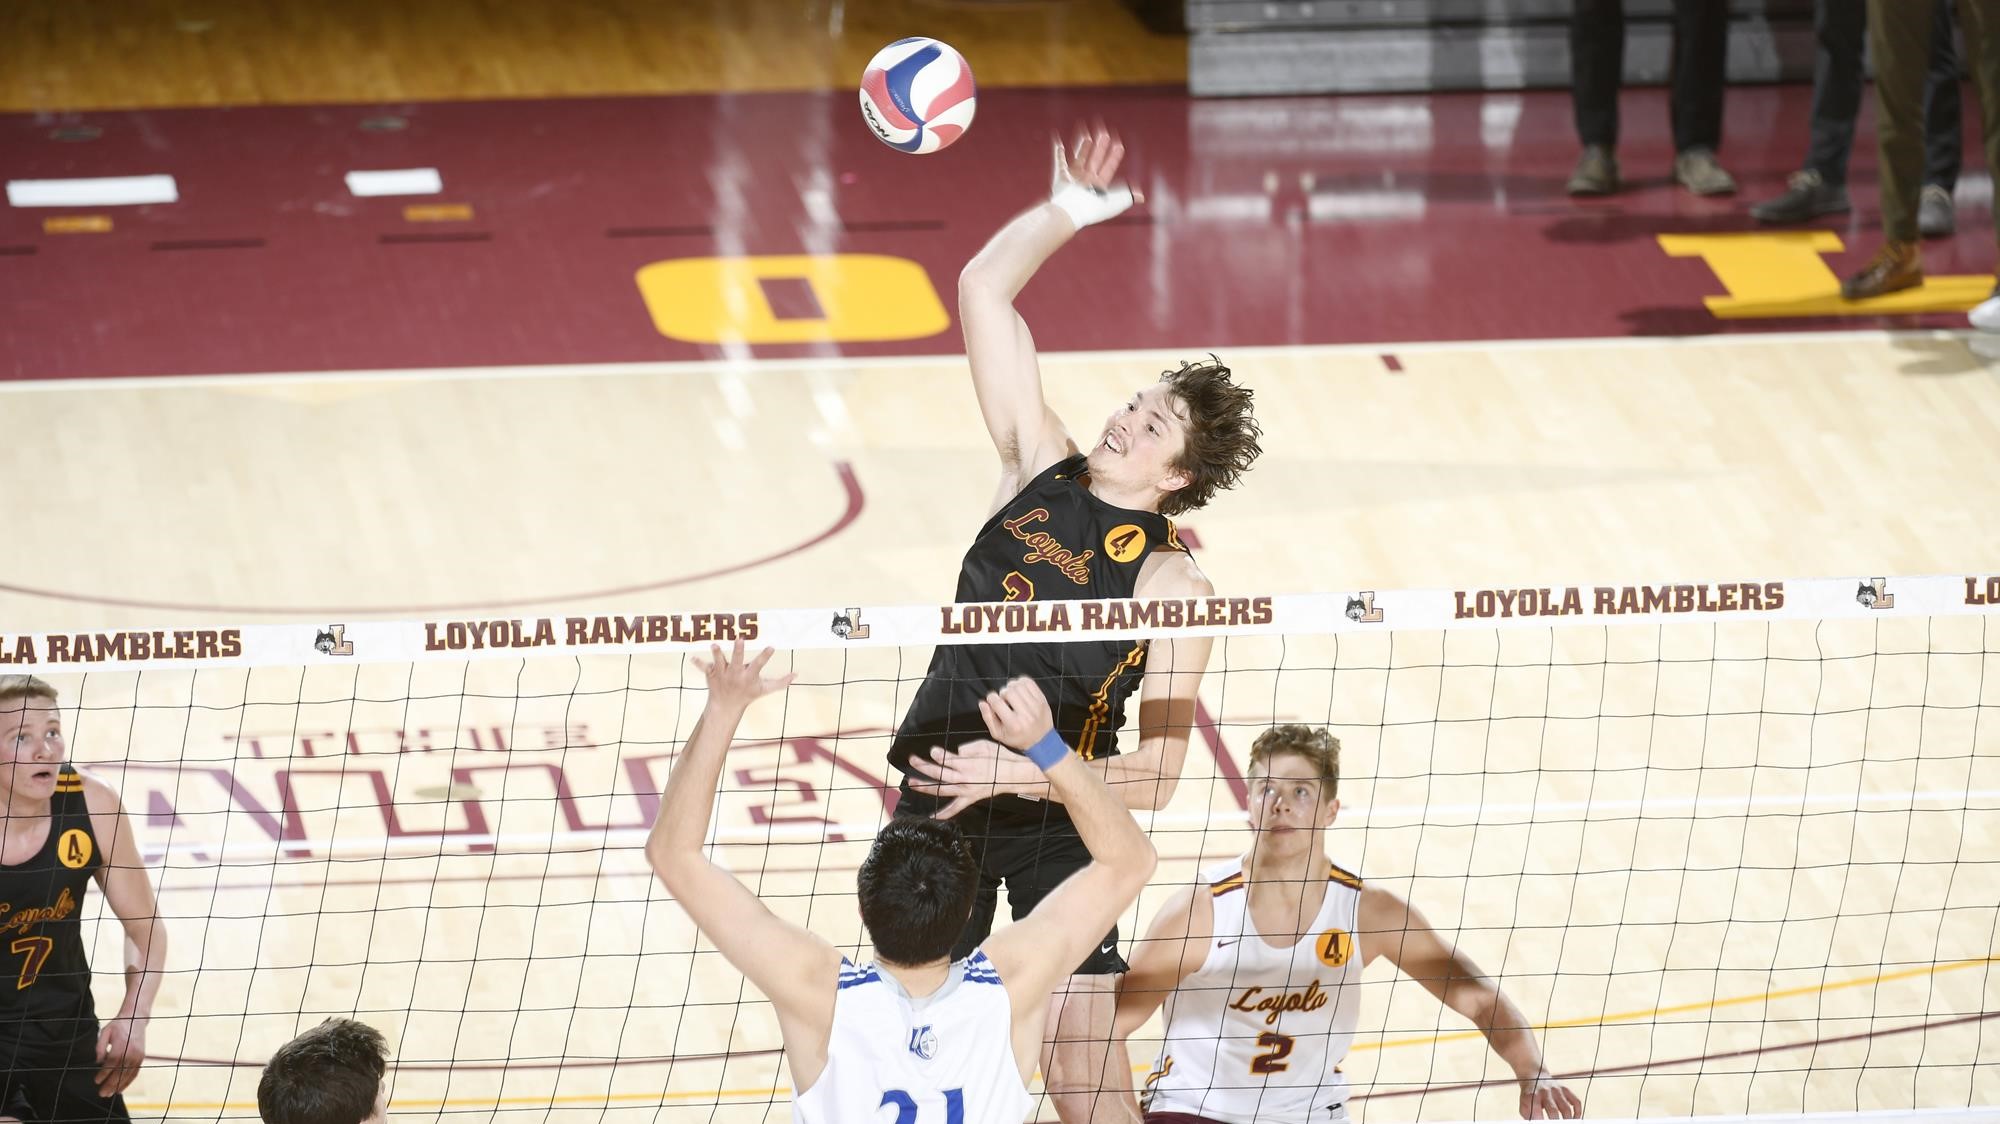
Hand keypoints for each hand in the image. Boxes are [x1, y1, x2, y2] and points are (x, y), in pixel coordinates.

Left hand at [96, 1015, 144, 1095]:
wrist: (136, 1018)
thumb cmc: (118, 1025)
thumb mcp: (105, 1032)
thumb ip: (100, 1047)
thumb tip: (98, 1062)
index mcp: (121, 1045)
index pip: (111, 1063)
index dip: (103, 1074)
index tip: (96, 1081)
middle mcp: (131, 1052)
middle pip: (120, 1072)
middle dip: (110, 1084)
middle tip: (102, 1093)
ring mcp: (138, 1055)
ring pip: (128, 1074)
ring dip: (119, 1086)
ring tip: (110, 1094)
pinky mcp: (141, 1057)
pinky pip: (135, 1073)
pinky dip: (128, 1082)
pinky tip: (121, 1089)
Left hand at [692, 640, 794, 710]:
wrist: (726, 707)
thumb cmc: (747, 695)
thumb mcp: (765, 690)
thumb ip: (780, 682)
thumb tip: (797, 674)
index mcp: (749, 676)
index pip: (759, 664)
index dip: (765, 656)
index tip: (771, 646)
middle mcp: (735, 674)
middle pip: (737, 661)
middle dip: (738, 650)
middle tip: (740, 639)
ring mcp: (722, 674)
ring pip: (719, 662)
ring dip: (716, 654)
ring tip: (714, 644)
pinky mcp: (711, 674)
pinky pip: (704, 668)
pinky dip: (698, 664)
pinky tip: (691, 658)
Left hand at [904, 739, 1044, 819]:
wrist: (1013, 774)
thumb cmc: (999, 757)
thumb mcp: (985, 746)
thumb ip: (968, 748)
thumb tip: (955, 752)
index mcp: (968, 764)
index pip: (948, 759)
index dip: (938, 755)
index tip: (931, 751)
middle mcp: (964, 778)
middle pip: (939, 773)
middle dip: (923, 766)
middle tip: (912, 760)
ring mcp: (966, 790)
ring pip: (942, 789)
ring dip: (925, 787)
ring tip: (912, 782)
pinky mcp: (970, 798)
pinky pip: (955, 808)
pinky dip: (943, 813)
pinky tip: (932, 816)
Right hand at [978, 676, 1055, 750]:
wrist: (1042, 741)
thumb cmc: (1018, 738)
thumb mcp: (999, 734)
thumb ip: (988, 718)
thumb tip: (982, 703)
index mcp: (1014, 725)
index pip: (996, 702)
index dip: (991, 698)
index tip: (992, 700)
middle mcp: (1026, 715)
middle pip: (1008, 692)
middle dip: (1002, 693)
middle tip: (1004, 700)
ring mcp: (1036, 706)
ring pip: (1018, 685)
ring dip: (1011, 687)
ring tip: (1012, 695)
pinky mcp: (1042, 700)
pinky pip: (1029, 682)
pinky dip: (1021, 682)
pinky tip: (1019, 690)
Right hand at [1053, 121, 1141, 201]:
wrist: (1073, 211)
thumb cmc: (1094, 208)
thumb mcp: (1117, 202)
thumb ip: (1129, 196)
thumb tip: (1141, 197)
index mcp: (1099, 186)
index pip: (1109, 168)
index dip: (1114, 157)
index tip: (1119, 145)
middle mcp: (1086, 182)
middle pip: (1095, 160)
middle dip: (1100, 147)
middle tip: (1104, 133)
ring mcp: (1073, 179)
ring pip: (1079, 158)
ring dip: (1084, 147)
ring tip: (1088, 135)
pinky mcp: (1060, 178)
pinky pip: (1059, 162)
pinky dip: (1057, 153)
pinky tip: (1059, 144)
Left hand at [1518, 1071, 1581, 1118]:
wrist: (1534, 1076)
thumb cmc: (1530, 1096)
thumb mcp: (1524, 1105)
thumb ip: (1529, 1116)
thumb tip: (1535, 1122)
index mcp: (1532, 1096)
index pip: (1536, 1111)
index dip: (1540, 1120)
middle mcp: (1545, 1091)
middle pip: (1553, 1110)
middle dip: (1555, 1122)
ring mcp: (1556, 1090)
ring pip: (1566, 1108)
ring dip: (1567, 1120)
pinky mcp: (1565, 1089)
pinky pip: (1576, 1102)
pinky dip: (1577, 1113)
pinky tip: (1574, 1119)